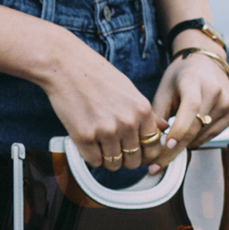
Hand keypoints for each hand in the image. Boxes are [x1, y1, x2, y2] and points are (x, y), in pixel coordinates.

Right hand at [39, 31, 163, 172]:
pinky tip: (88, 141)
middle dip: (125, 159)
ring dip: (107, 158)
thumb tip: (163, 128)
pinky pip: (94, 162)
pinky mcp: (84, 137)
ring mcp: (106, 131)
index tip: (137, 153)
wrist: (65, 65)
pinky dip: (91, 156)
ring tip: (99, 143)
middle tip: (115, 148)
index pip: (153, 148)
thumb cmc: (96, 76)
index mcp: (142, 110)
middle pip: (134, 161)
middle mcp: (127, 122)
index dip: (145, 154)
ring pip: (113, 164)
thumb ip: (147, 113)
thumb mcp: (130, 91)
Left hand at [151, 51, 228, 151]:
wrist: (206, 62)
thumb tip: (156, 138)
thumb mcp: (164, 88)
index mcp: (195, 81)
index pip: (190, 109)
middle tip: (157, 165)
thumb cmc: (182, 76)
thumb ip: (158, 112)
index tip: (165, 146)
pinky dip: (198, 139)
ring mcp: (228, 102)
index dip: (178, 130)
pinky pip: (213, 134)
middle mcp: (215, 91)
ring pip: (203, 135)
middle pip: (196, 127)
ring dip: (185, 145)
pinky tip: (189, 135)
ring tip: (170, 147)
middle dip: (175, 149)